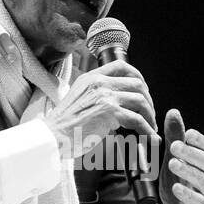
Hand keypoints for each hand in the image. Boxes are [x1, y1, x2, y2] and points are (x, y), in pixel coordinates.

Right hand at [42, 60, 157, 160]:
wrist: (52, 136)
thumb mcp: (78, 99)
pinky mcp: (110, 112)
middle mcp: (99, 83)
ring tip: (150, 127)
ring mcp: (105, 96)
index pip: (120, 66)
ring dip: (149, 115)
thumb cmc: (63, 125)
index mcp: (91, 77)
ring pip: (140, 101)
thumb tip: (115, 104)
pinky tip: (150, 137)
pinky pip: (137, 119)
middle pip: (136, 83)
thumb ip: (95, 95)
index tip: (143, 89)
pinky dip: (147, 130)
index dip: (137, 76)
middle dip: (148, 99)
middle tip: (149, 113)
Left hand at [159, 109, 203, 203]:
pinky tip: (176, 188)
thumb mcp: (172, 159)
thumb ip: (173, 137)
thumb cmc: (179, 184)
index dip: (200, 140)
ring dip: (188, 171)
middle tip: (174, 146)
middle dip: (191, 153)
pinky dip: (188, 195)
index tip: (186, 133)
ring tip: (172, 164)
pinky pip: (200, 203)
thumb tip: (173, 112)